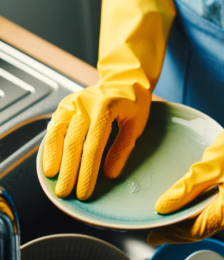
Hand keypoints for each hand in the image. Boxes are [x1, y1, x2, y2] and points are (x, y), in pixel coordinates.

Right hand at [43, 0, 175, 200]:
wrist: (129, 66)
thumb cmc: (138, 92)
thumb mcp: (139, 120)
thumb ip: (124, 146)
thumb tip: (113, 171)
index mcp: (108, 108)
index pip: (96, 146)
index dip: (89, 172)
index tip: (86, 192)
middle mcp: (88, 103)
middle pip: (74, 143)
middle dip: (70, 170)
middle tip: (66, 193)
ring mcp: (77, 101)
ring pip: (60, 134)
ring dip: (54, 158)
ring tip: (50, 179)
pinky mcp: (72, 101)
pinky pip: (56, 123)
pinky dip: (50, 142)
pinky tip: (47, 157)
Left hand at [147, 116, 223, 243]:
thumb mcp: (212, 164)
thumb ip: (187, 188)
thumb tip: (164, 206)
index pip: (197, 230)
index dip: (172, 233)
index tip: (153, 234)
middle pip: (203, 227)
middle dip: (179, 227)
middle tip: (155, 227)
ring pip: (210, 217)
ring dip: (189, 217)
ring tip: (166, 216)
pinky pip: (217, 208)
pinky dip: (201, 207)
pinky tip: (187, 203)